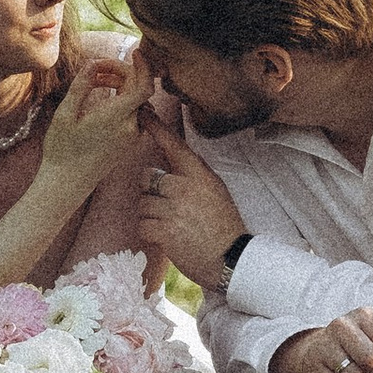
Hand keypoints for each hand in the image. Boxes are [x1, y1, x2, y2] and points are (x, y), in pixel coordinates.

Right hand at [35, 48, 147, 194]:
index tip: (134, 51)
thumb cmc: (61, 149)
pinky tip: (102, 97)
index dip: (143, 66)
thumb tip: (93, 63)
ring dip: (120, 85)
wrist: (66, 183)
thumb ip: (82, 85)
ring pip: (135, 101)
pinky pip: (132, 113)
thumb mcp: (66, 113)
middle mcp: (130, 127)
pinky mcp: (128, 143)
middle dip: (121, 72)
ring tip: (95, 81)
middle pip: (138, 89)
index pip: (143, 86)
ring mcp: (131, 136)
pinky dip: (121, 100)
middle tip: (97, 68)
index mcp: (116, 117)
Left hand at [133, 133, 245, 290]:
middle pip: (147, 177)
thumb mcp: (216, 192)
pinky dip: (150, 233)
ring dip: (150, 215)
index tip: (142, 112)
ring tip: (171, 225)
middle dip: (150, 192)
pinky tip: (167, 238)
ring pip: (142, 203)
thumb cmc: (223, 227)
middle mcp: (185, 187)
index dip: (156, 127)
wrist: (230, 260)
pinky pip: (142, 224)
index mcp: (200, 175)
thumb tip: (169, 166)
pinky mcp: (164, 231)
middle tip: (165, 207)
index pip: (174, 145)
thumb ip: (193, 177)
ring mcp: (173, 209)